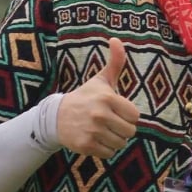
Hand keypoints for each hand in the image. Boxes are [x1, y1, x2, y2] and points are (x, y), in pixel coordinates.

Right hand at [57, 37, 139, 157]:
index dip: (127, 115)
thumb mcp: (101, 80)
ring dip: (115, 139)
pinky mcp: (85, 146)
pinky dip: (105, 149)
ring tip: (102, 130)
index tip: (116, 111)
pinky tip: (95, 139)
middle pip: (130, 131)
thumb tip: (116, 39)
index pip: (135, 116)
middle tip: (109, 122)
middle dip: (122, 128)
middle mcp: (100, 115)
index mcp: (107, 98)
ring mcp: (92, 131)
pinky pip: (109, 153)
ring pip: (121, 143)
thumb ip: (115, 62)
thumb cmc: (85, 97)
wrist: (56, 117)